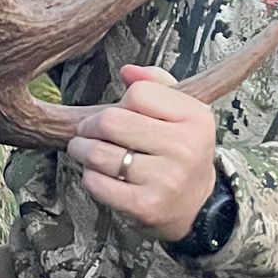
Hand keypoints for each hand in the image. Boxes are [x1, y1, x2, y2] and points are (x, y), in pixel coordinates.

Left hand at [67, 63, 216, 240]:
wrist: (196, 204)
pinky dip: (88, 176)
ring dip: (80, 150)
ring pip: (97, 154)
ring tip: (83, 149)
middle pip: (111, 122)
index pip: (138, 94)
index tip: (120, 112)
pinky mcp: (146, 206)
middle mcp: (184, 148)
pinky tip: (96, 173)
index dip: (121, 102)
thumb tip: (127, 71)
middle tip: (86, 131)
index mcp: (195, 118)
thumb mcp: (181, 112)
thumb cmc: (180, 149)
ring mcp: (166, 180)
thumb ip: (155, 83)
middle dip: (89, 125)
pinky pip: (96, 183)